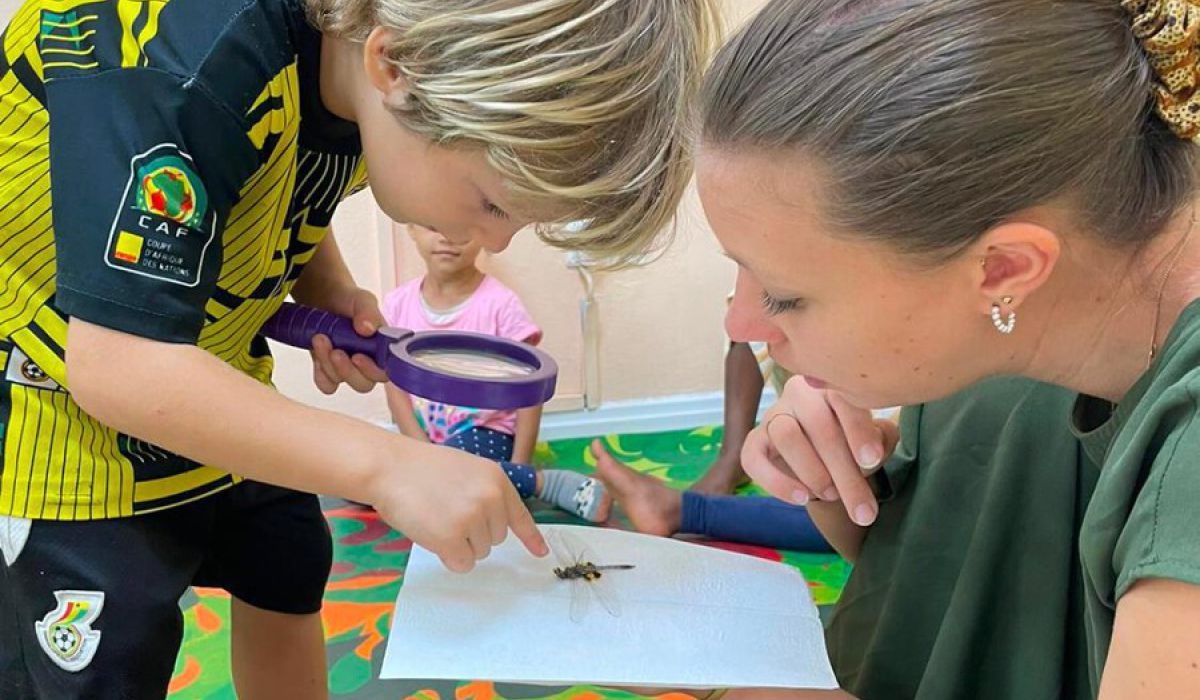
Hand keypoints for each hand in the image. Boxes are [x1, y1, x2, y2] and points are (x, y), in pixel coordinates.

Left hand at [310, 287, 388, 393]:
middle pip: (363, 384)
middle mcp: (368, 363)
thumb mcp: (362, 300)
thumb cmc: (350, 300)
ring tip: (320, 338)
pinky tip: (317, 353)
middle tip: (335, 351)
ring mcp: (348, 368)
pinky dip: (320, 372)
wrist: (326, 298)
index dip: (372, 370)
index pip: (385, 372)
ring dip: (328, 364)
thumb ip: (368, 312)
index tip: (357, 356)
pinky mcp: (329, 370)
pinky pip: (326, 384)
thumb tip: (368, 330)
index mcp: (383, 350)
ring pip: (341, 381)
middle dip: (347, 370)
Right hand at [372, 439, 548, 571]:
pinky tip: (432, 535)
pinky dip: (448, 557)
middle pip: (496, 539)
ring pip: (480, 553)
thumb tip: (494, 523)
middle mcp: (491, 499)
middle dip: (474, 533)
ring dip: (460, 544)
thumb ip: (485, 493)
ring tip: (436, 518)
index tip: (541, 553)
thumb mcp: (466, 470)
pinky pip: (462, 564)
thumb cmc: (421, 468)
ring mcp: (473, 519)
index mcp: (497, 480)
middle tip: (446, 512)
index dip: (530, 537)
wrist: (390, 467)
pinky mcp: (452, 539)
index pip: (520, 515)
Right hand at [741, 375, 898, 526]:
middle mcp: (799, 394)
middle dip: (843, 470)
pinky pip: (754, 460)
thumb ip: (881, 439)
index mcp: (832, 385)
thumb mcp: (874, 441)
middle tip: (863, 509)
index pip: (843, 398)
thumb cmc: (853, 445)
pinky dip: (777, 482)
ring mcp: (773, 416)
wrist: (826, 463)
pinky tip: (802, 499)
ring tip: (832, 495)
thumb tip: (875, 449)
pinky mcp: (754, 443)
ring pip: (786, 435)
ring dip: (813, 472)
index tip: (871, 460)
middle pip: (817, 424)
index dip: (857, 430)